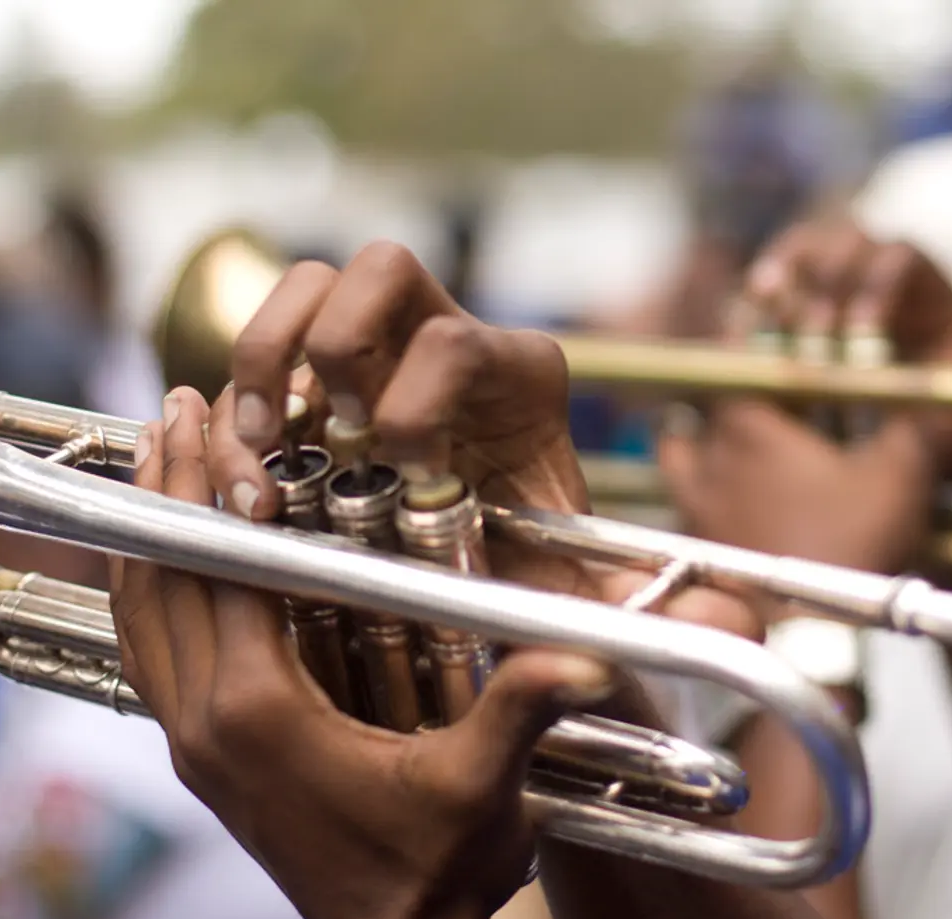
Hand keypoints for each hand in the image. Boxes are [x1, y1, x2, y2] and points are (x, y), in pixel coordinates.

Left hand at [110, 390, 616, 918]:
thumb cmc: (437, 869)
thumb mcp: (483, 785)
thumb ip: (523, 710)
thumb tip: (586, 654)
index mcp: (259, 712)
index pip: (218, 570)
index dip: (213, 488)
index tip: (213, 418)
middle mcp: (206, 722)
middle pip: (164, 575)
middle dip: (169, 486)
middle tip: (181, 411)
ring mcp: (193, 743)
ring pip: (144, 612)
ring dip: (151, 531)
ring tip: (164, 460)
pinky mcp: (202, 755)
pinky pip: (152, 651)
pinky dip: (153, 588)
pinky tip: (173, 557)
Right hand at [206, 242, 589, 596]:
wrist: (483, 568)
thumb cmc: (535, 568)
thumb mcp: (577, 582)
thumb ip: (626, 597)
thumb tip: (716, 619)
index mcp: (523, 378)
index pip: (460, 341)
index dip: (419, 402)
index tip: (407, 472)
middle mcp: (447, 342)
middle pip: (383, 267)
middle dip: (340, 341)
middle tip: (331, 426)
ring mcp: (379, 355)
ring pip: (308, 286)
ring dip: (266, 357)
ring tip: (263, 448)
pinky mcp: (321, 384)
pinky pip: (264, 351)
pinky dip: (235, 404)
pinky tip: (241, 475)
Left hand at [660, 224, 951, 574]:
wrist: (810, 628)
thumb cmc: (853, 542)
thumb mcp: (900, 474)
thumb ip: (915, 425)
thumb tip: (939, 389)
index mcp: (749, 423)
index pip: (733, 355)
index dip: (750, 334)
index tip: (765, 321)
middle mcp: (707, 456)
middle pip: (698, 398)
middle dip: (724, 384)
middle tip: (752, 383)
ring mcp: (691, 500)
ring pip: (677, 446)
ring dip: (695, 434)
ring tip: (722, 435)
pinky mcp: (693, 539)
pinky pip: (682, 496)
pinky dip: (696, 485)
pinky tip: (724, 494)